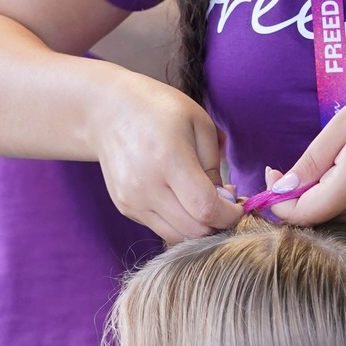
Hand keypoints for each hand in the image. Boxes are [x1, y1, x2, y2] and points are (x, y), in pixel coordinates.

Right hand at [87, 68, 240, 244]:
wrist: (107, 111)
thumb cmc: (158, 110)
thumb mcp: (198, 123)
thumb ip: (215, 165)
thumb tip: (224, 200)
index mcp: (169, 160)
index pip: (206, 208)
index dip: (230, 215)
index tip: (238, 206)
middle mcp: (147, 186)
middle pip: (193, 230)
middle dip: (217, 223)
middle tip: (224, 204)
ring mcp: (132, 200)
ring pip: (176, 236)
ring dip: (196, 227)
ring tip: (202, 202)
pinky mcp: (125, 207)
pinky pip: (159, 227)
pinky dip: (177, 221)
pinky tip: (179, 198)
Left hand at [267, 76, 345, 225]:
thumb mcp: (341, 126)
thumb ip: (310, 162)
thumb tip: (281, 188)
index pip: (303, 215)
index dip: (280, 201)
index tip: (275, 173)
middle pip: (318, 217)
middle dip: (299, 196)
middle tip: (295, 165)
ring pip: (336, 216)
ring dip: (320, 196)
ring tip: (328, 162)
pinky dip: (340, 197)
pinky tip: (345, 170)